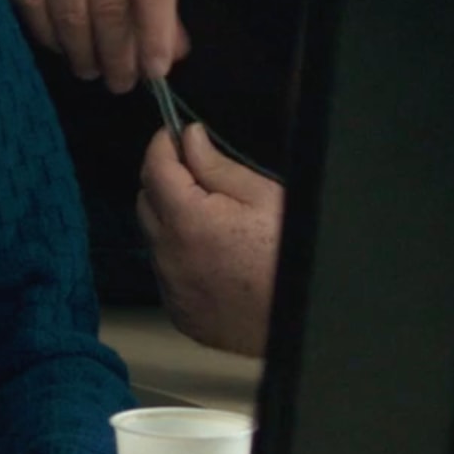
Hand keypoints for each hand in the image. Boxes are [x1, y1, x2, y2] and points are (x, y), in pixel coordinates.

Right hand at [0, 0, 187, 92]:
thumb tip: (171, 52)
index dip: (154, 37)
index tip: (156, 72)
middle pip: (109, 8)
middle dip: (117, 56)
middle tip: (120, 82)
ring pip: (69, 14)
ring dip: (82, 54)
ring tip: (91, 69)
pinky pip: (33, 8)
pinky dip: (49, 37)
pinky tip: (61, 46)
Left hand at [137, 123, 282, 355]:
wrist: (307, 318)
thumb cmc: (294, 255)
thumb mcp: (263, 196)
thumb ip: (217, 166)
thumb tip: (189, 139)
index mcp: (187, 221)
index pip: (154, 168)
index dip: (162, 145)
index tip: (174, 134)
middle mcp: (168, 257)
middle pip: (147, 202)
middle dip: (166, 181)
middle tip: (199, 175)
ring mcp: (171, 289)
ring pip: (155, 239)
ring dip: (172, 222)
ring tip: (215, 221)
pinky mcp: (179, 312)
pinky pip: (167, 273)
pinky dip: (181, 258)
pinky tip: (215, 256)